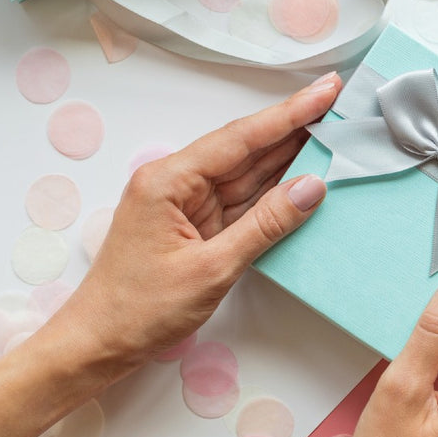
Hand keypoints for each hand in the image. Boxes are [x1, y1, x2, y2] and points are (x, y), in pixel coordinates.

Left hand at [53, 71, 340, 371]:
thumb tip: (313, 187)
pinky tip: (304, 178)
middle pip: (246, 148)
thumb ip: (265, 225)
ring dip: (289, 157)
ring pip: (247, 173)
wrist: (98, 345)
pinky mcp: (195, 225)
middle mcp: (177, 182)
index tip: (326, 90)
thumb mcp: (211, 269)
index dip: (289, 113)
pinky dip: (274, 192)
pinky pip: (242, 200)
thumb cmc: (140, 310)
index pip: (240, 138)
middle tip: (340, 105)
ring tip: (333, 134)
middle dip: (294, 128)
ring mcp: (186, 203)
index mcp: (169, 180)